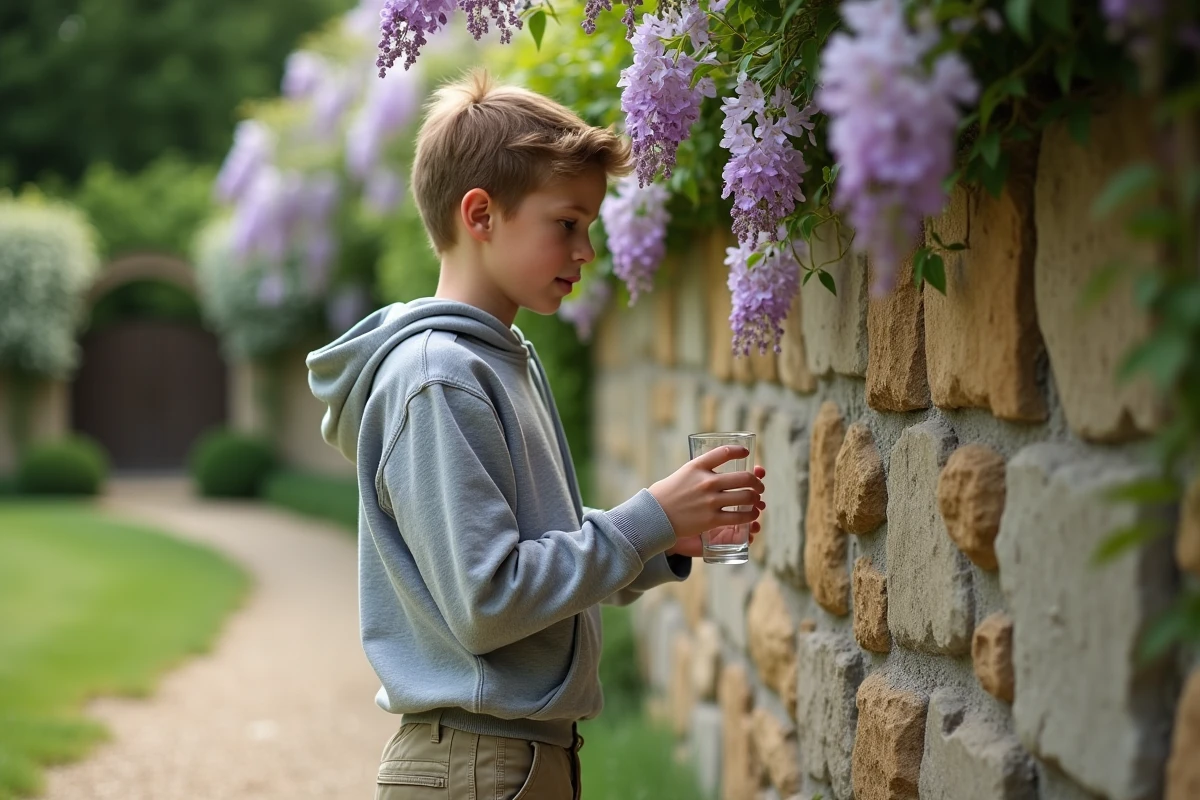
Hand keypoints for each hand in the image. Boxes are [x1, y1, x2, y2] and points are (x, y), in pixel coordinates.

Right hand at [649, 447, 763, 545]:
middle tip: (758, 485)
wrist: (653, 516)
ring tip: (757, 500)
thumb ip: (700, 471)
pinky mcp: (711, 519)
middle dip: (756, 481)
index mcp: (697, 466)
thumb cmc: (666, 494)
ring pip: (745, 497)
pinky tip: (752, 515)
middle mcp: (706, 482)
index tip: (746, 452)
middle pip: (743, 477)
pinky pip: (739, 517)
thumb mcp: (682, 474)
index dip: (739, 450)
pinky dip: (750, 515)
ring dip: (755, 498)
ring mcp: (710, 501)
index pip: (725, 452)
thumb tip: (716, 471)